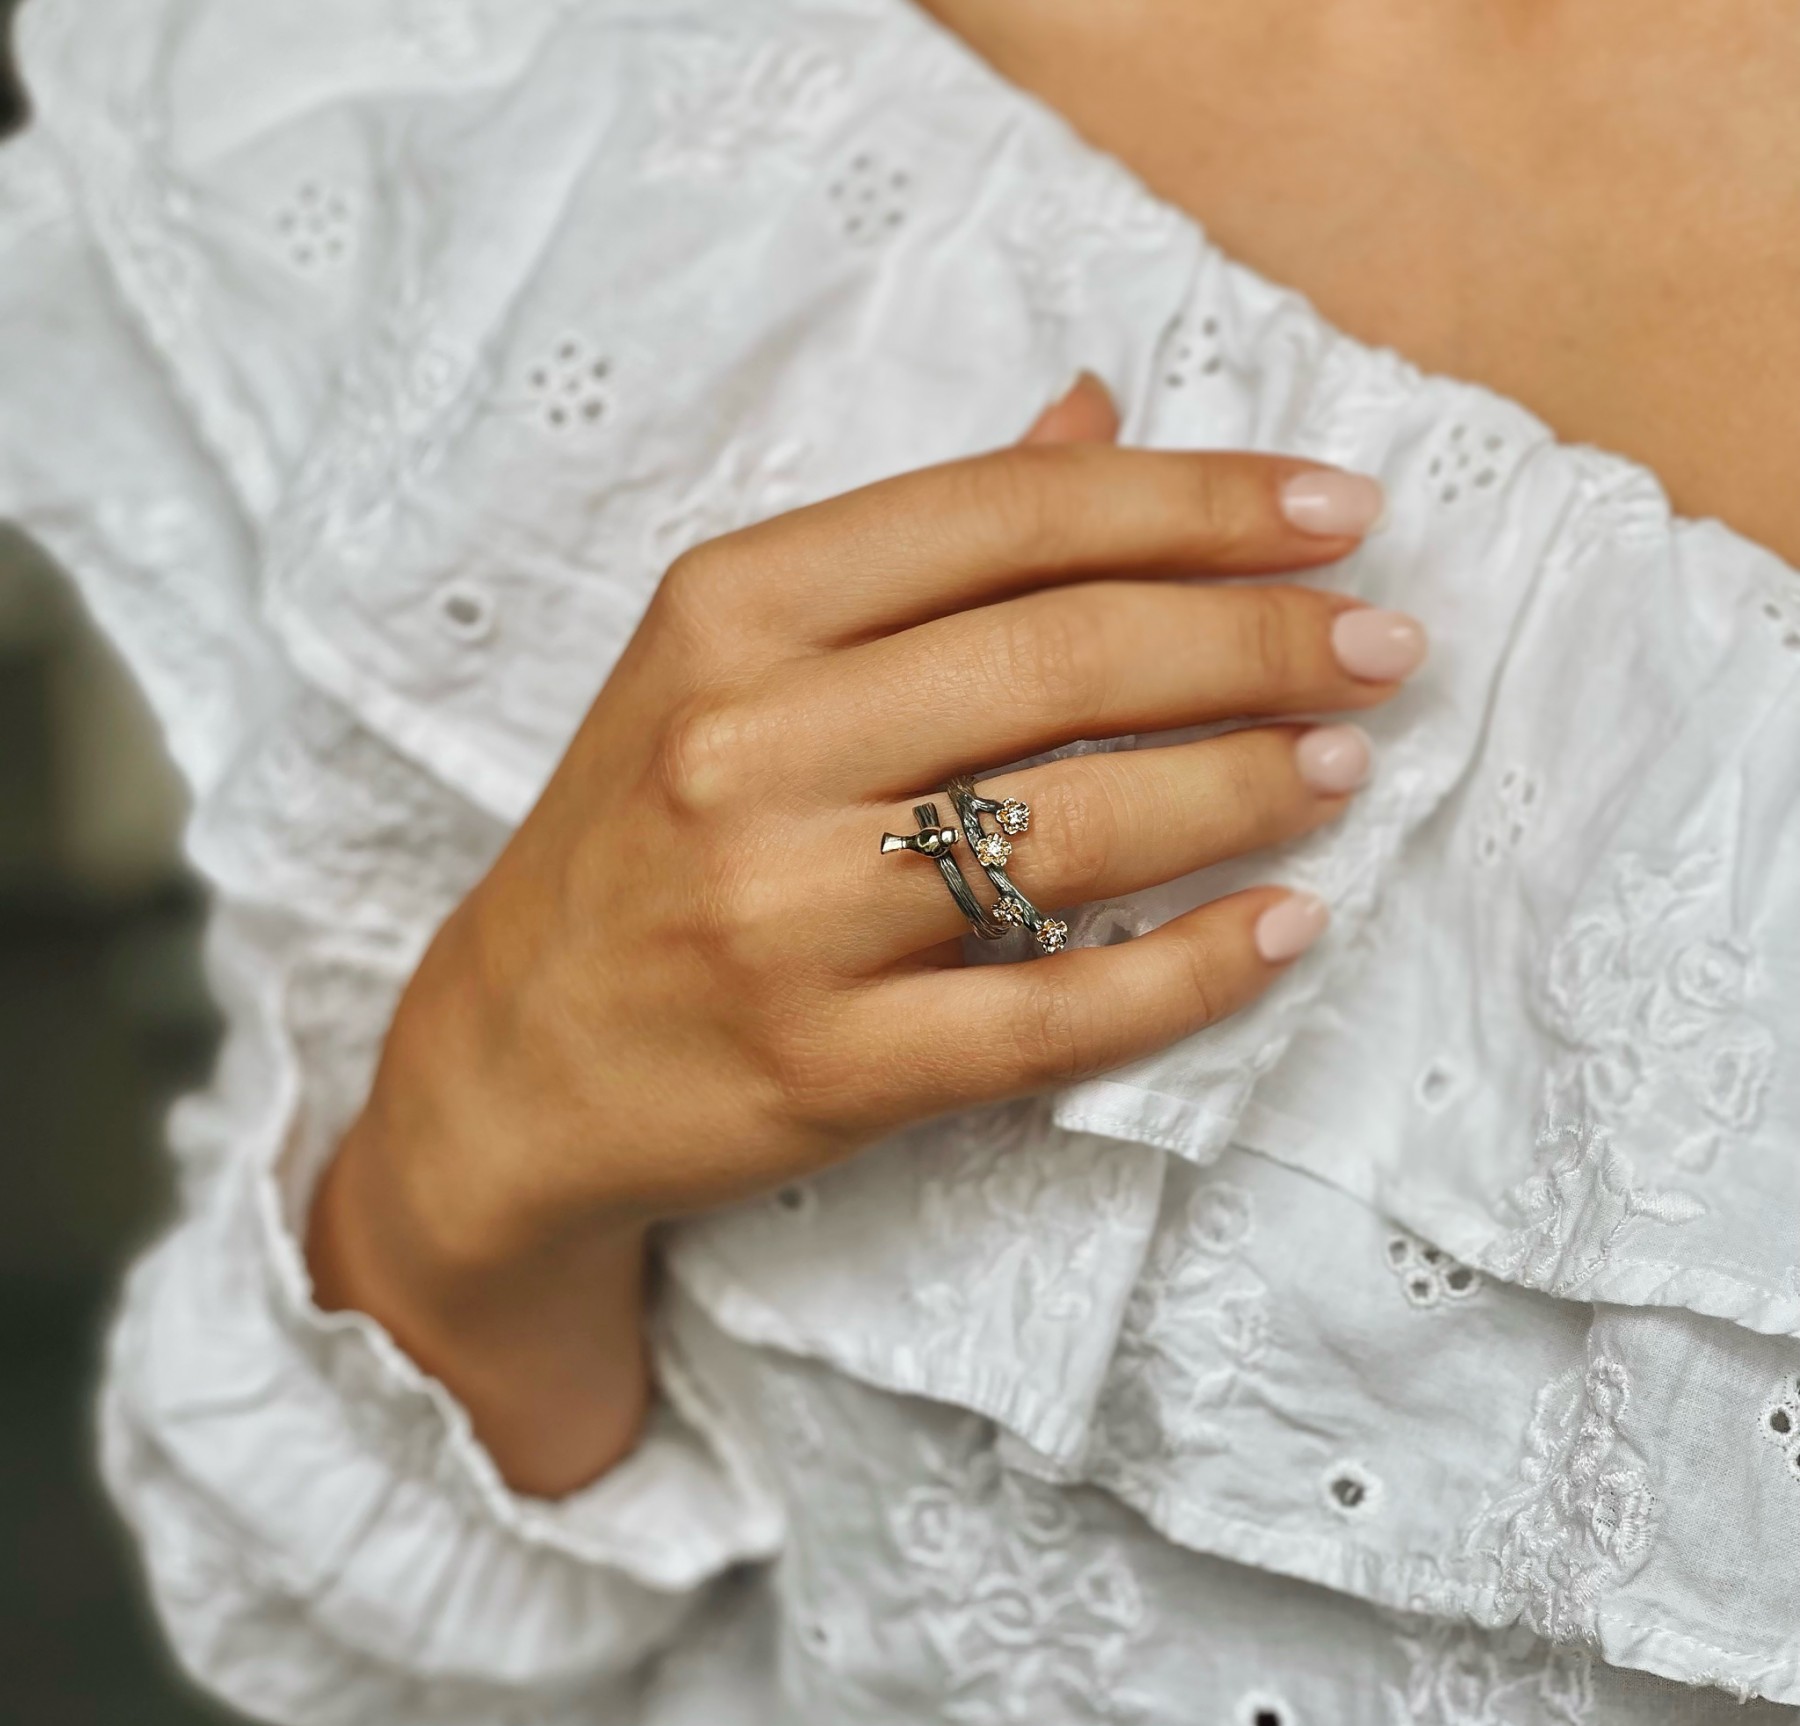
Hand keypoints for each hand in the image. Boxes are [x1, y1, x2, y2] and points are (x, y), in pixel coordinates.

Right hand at [309, 377, 1420, 1491]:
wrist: (513, 1064)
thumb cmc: (634, 840)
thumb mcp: (728, 658)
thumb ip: (914, 541)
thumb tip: (1095, 412)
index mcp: (729, 611)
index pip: (1008, 517)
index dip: (1198, 502)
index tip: (1337, 512)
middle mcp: (746, 745)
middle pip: (1063, 661)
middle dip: (1262, 639)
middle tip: (1385, 643)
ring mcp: (781, 916)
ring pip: (1075, 833)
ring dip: (1249, 785)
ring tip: (1345, 762)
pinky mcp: (825, 1067)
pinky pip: (1055, 1017)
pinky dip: (1194, 972)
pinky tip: (1284, 927)